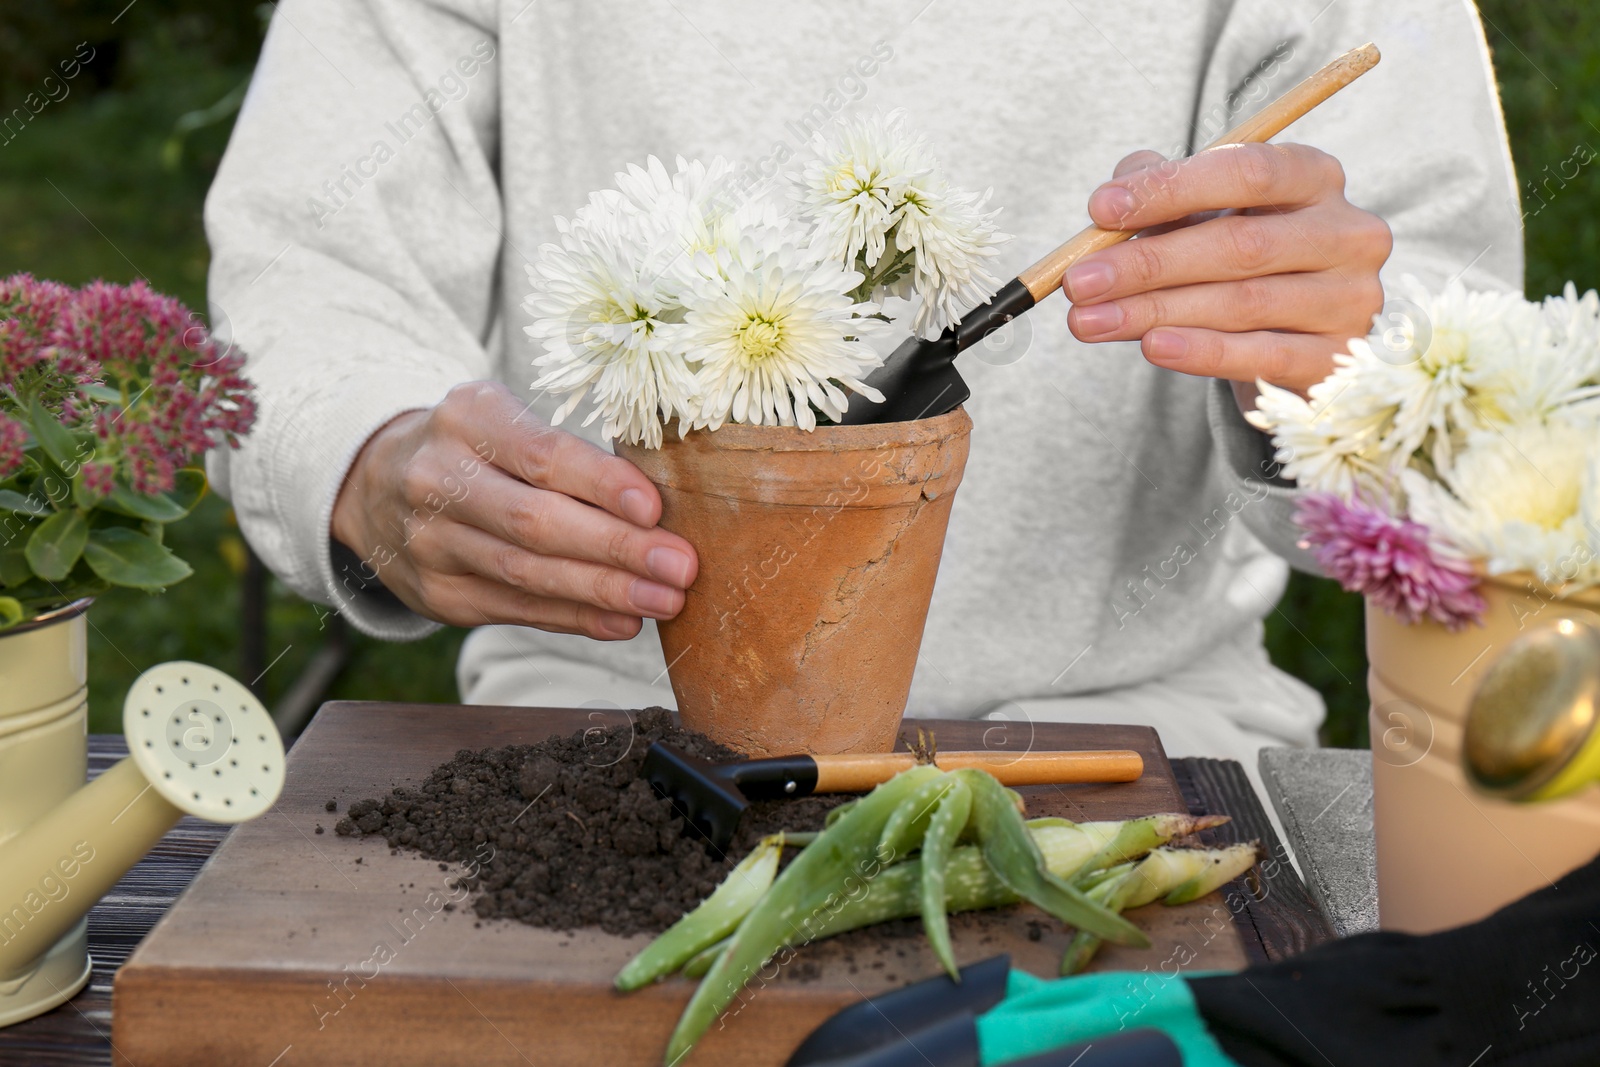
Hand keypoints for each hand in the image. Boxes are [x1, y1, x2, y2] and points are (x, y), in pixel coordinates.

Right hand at [330, 381, 697, 638]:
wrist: (375, 484)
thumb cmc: (473, 448)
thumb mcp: (505, 421)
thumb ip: (567, 456)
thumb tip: (656, 509)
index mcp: (466, 419)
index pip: (541, 455)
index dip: (601, 485)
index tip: (655, 508)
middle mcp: (437, 479)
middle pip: (536, 522)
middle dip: (617, 547)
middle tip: (681, 565)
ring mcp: (431, 543)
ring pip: (528, 573)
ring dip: (606, 591)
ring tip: (666, 599)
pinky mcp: (437, 594)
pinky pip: (517, 610)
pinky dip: (576, 618)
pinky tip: (623, 622)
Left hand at [1062, 143, 1391, 395]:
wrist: (1298, 342)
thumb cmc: (1242, 263)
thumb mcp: (1205, 217)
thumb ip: (1163, 197)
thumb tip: (1110, 203)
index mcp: (1315, 177)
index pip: (1248, 171)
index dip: (1170, 189)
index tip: (1099, 209)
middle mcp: (1347, 232)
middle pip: (1240, 245)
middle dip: (1148, 263)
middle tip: (1079, 282)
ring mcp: (1351, 298)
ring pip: (1243, 304)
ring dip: (1155, 312)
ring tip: (1090, 321)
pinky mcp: (1339, 359)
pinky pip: (1262, 356)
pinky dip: (1201, 352)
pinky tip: (1151, 346)